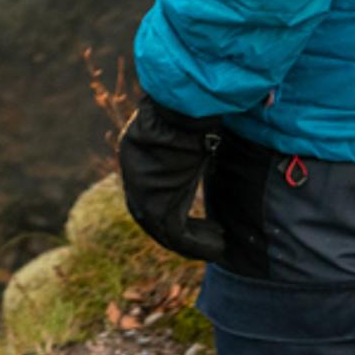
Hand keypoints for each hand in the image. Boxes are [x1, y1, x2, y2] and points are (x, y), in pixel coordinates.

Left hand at [117, 96, 230, 261]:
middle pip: (153, 218)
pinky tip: (221, 244)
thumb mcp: (183, 129)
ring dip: (197, 241)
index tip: (196, 215)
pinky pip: (179, 237)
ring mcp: (143, 196)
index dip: (172, 210)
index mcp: (135, 156)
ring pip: (167, 232)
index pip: (148, 194)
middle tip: (212, 234)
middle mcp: (133, 178)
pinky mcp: (159, 208)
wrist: (181, 109)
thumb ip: (185, 145)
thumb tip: (203, 140)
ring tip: (221, 242)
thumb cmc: (190, 109)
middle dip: (184, 231)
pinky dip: (201, 245)